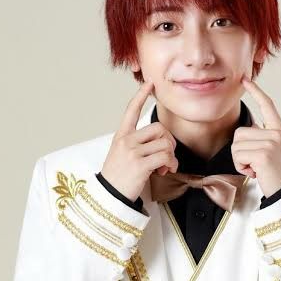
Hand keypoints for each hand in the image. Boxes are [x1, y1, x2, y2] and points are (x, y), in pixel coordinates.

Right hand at [100, 80, 178, 201]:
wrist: (108, 197)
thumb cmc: (119, 178)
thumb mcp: (123, 155)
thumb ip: (139, 145)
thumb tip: (163, 144)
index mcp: (121, 136)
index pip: (130, 111)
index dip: (141, 95)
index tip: (150, 83)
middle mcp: (126, 141)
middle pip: (159, 128)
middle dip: (169, 142)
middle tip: (166, 156)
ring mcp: (132, 152)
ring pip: (165, 143)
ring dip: (171, 156)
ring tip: (165, 167)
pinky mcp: (140, 164)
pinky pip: (165, 156)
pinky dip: (171, 164)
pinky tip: (165, 171)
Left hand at [231, 74, 280, 197]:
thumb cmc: (280, 177)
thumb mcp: (275, 153)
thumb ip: (263, 140)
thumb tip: (244, 136)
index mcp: (280, 131)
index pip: (268, 106)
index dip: (256, 92)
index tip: (246, 79)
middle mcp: (277, 133)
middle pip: (239, 133)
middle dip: (240, 151)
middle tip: (255, 165)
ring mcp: (271, 142)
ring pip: (236, 145)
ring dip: (240, 161)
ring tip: (257, 169)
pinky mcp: (263, 154)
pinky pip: (238, 156)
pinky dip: (241, 168)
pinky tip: (256, 173)